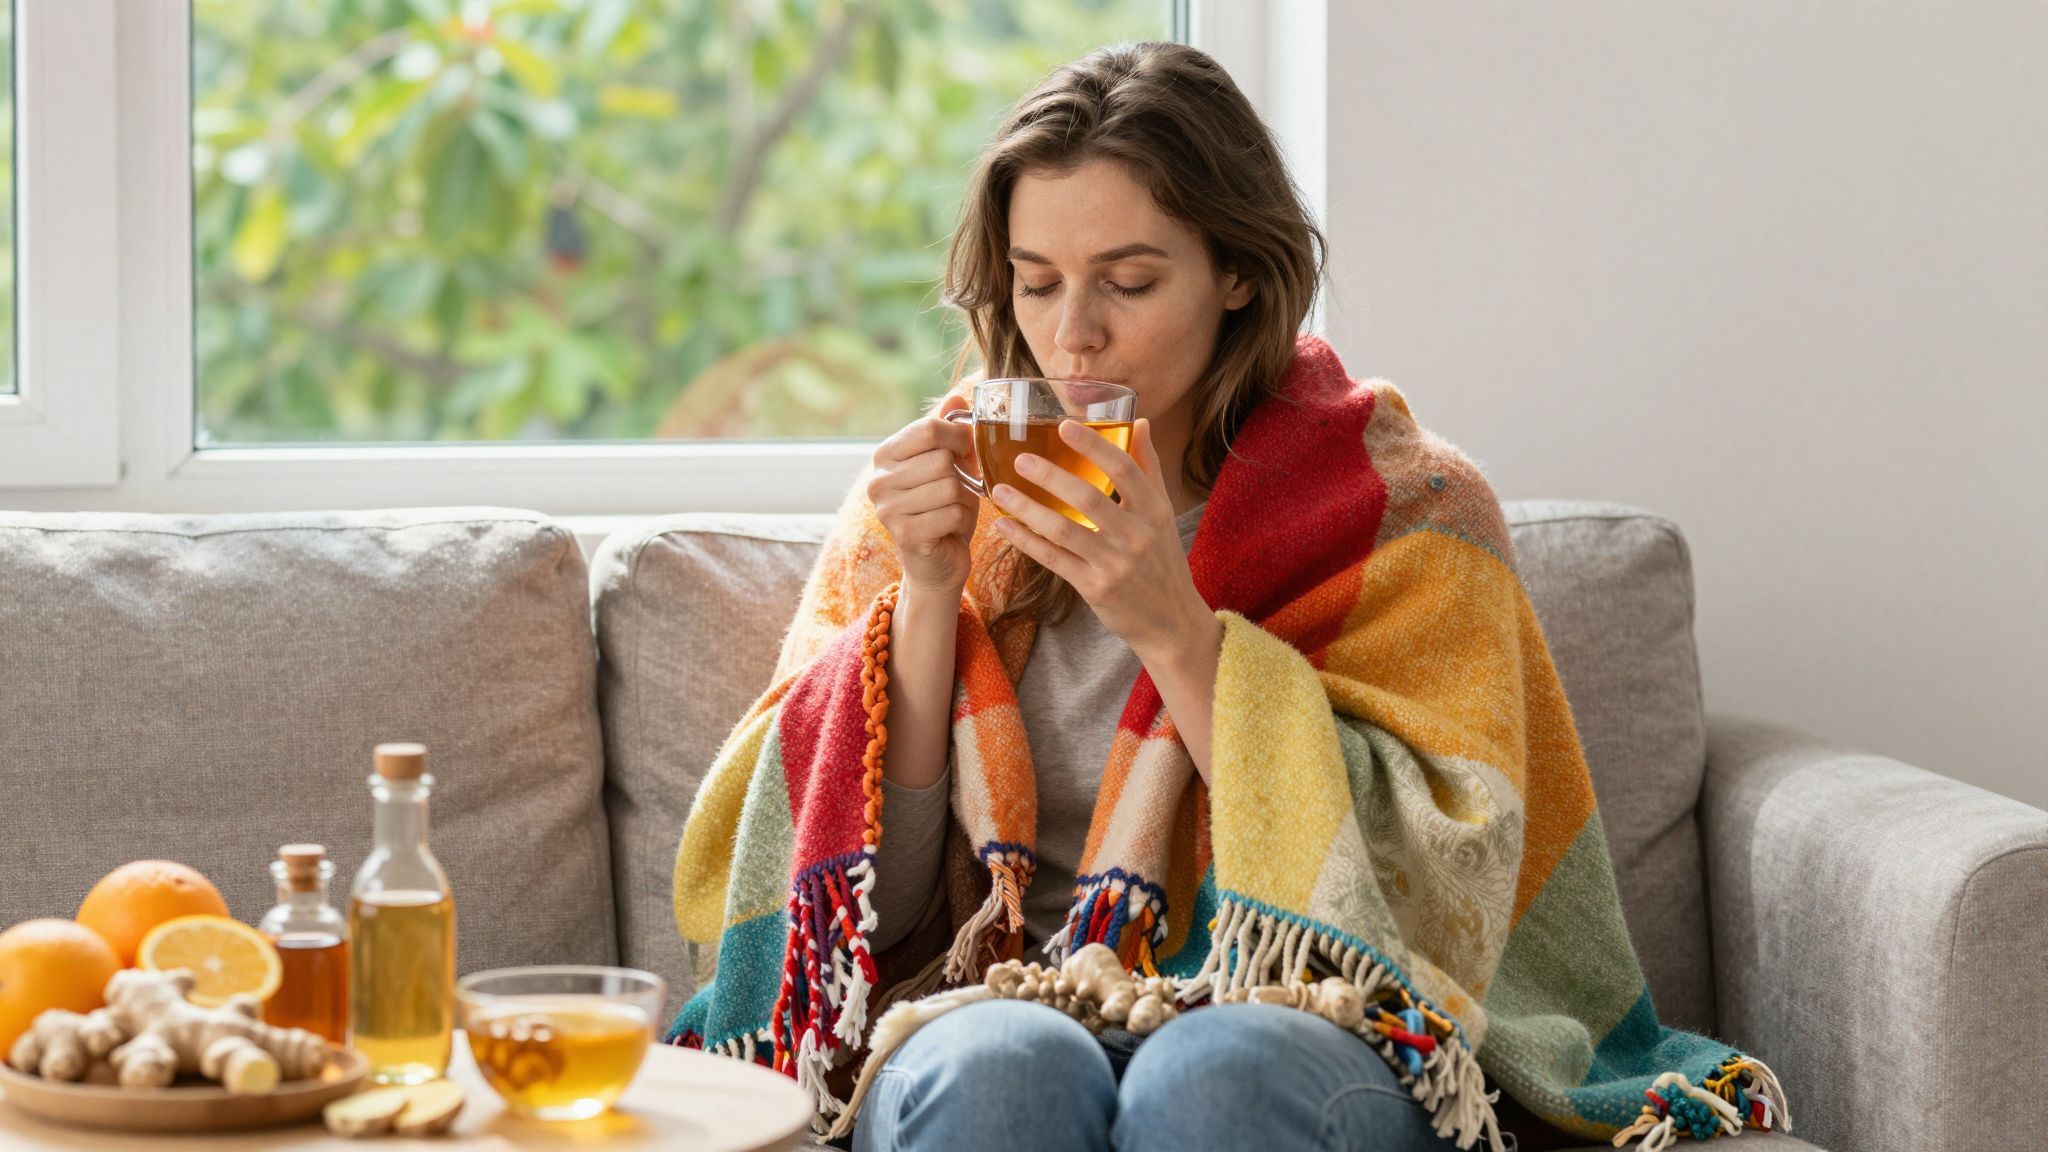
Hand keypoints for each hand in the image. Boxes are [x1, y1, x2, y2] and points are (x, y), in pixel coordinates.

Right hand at [868, 393, 980, 593]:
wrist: (937, 561)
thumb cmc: (944, 507)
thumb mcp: (949, 464)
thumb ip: (949, 430)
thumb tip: (957, 396)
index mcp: (885, 455)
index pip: (929, 428)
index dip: (959, 436)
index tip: (966, 450)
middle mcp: (878, 480)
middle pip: (941, 458)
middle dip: (962, 474)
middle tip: (957, 490)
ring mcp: (887, 509)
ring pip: (949, 486)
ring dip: (963, 499)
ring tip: (952, 508)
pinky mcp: (904, 534)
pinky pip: (952, 513)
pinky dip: (962, 519)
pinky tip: (950, 527)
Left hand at [988, 418, 1213, 660]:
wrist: (1171, 621)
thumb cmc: (1163, 561)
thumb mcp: (1163, 513)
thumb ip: (1148, 468)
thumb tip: (1142, 422)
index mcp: (1154, 510)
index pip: (1124, 469)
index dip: (1093, 445)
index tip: (1065, 426)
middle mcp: (1136, 535)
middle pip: (1088, 498)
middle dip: (1051, 476)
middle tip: (1021, 459)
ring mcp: (1114, 564)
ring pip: (1063, 530)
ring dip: (1028, 509)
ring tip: (1001, 490)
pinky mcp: (1095, 588)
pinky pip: (1053, 559)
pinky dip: (1025, 541)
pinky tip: (1004, 525)